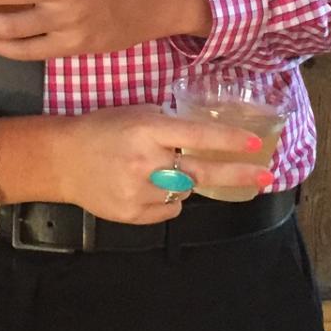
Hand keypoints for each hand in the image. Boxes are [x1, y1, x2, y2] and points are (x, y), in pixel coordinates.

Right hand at [41, 106, 274, 223]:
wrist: (63, 160)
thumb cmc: (102, 129)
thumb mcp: (135, 114)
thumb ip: (167, 125)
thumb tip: (203, 137)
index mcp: (146, 131)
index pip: (195, 136)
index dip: (227, 142)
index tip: (254, 145)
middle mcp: (146, 162)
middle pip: (201, 173)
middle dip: (238, 174)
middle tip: (266, 177)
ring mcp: (140, 193)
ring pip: (185, 191)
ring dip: (182, 181)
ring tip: (156, 170)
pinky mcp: (134, 215)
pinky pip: (169, 210)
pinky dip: (166, 199)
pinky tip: (143, 186)